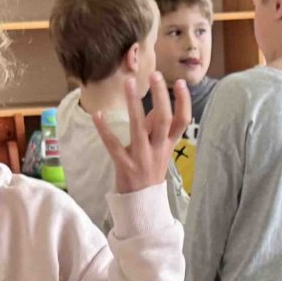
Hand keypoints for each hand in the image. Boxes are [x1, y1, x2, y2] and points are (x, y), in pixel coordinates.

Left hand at [91, 72, 190, 193]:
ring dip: (134, 104)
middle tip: (155, 74)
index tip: (181, 82)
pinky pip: (114, 146)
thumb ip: (154, 129)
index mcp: (168, 146)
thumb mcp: (157, 151)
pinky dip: (105, 130)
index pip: (182, 122)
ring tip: (129, 82)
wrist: (142, 206)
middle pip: (163, 120)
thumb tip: (152, 106)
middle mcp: (158, 150)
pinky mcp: (125, 167)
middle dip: (160, 96)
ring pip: (139, 128)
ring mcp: (142, 159)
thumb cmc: (149, 173)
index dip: (184, 102)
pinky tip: (98, 114)